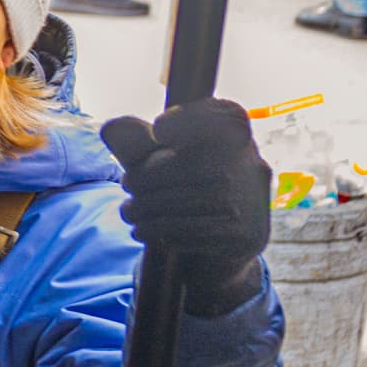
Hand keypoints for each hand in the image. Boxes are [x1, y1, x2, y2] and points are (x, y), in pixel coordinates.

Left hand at [100, 100, 271, 314]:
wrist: (207, 249)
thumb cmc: (178, 192)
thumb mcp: (153, 164)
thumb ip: (135, 144)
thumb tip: (112, 128)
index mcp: (235, 139)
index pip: (229, 117)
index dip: (196, 118)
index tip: (159, 129)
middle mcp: (252, 167)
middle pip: (202, 164)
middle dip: (151, 175)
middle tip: (126, 184)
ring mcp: (255, 203)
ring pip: (200, 200)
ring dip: (151, 207)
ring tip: (128, 211)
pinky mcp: (248, 236)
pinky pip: (202, 232)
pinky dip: (163, 231)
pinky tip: (141, 230)